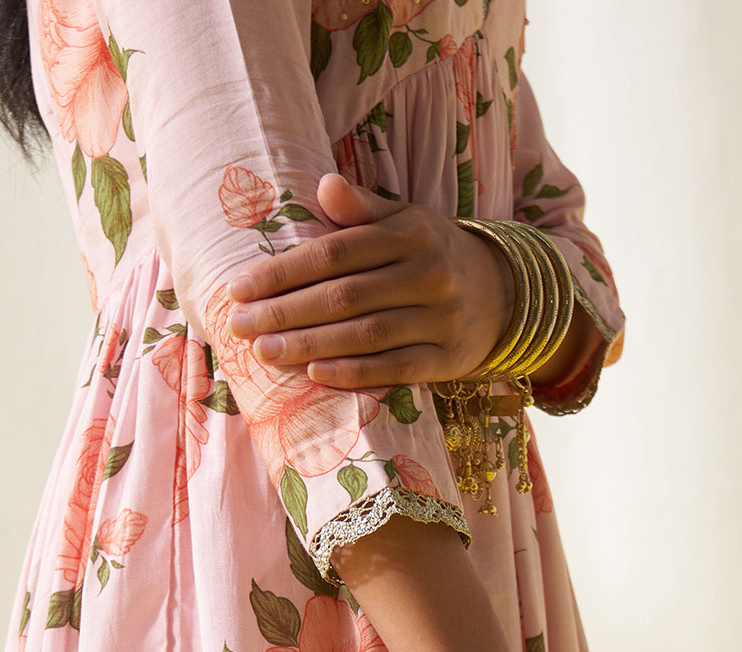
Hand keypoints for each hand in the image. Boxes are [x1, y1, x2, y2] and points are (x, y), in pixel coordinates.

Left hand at [225, 171, 515, 389]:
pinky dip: (353, 374)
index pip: (335, 252)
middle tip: (241, 327)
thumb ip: (362, 208)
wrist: (501, 294)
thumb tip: (323, 185)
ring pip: (366, 335)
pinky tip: (315, 376)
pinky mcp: (446, 359)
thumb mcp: (404, 221)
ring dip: (310, 346)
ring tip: (264, 354)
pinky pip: (394, 369)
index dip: (284, 271)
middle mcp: (428, 274)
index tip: (239, 287)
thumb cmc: (432, 254)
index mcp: (410, 233)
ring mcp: (440, 319)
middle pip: (344, 296)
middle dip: (286, 312)